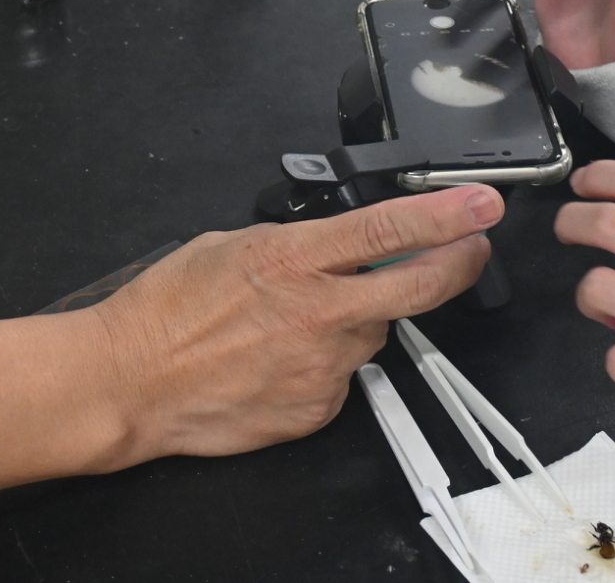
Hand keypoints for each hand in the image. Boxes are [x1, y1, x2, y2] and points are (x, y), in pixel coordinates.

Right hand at [93, 187, 502, 459]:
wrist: (133, 382)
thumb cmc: (165, 310)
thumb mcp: (229, 245)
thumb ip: (292, 247)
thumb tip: (331, 250)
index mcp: (293, 259)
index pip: (388, 229)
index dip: (446, 215)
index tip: (481, 205)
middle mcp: (319, 313)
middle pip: (419, 286)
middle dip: (459, 261)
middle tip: (473, 247)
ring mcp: (323, 367)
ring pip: (371, 332)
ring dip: (355, 319)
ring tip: (293, 322)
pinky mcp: (317, 409)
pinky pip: (342, 377)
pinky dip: (324, 363)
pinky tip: (279, 359)